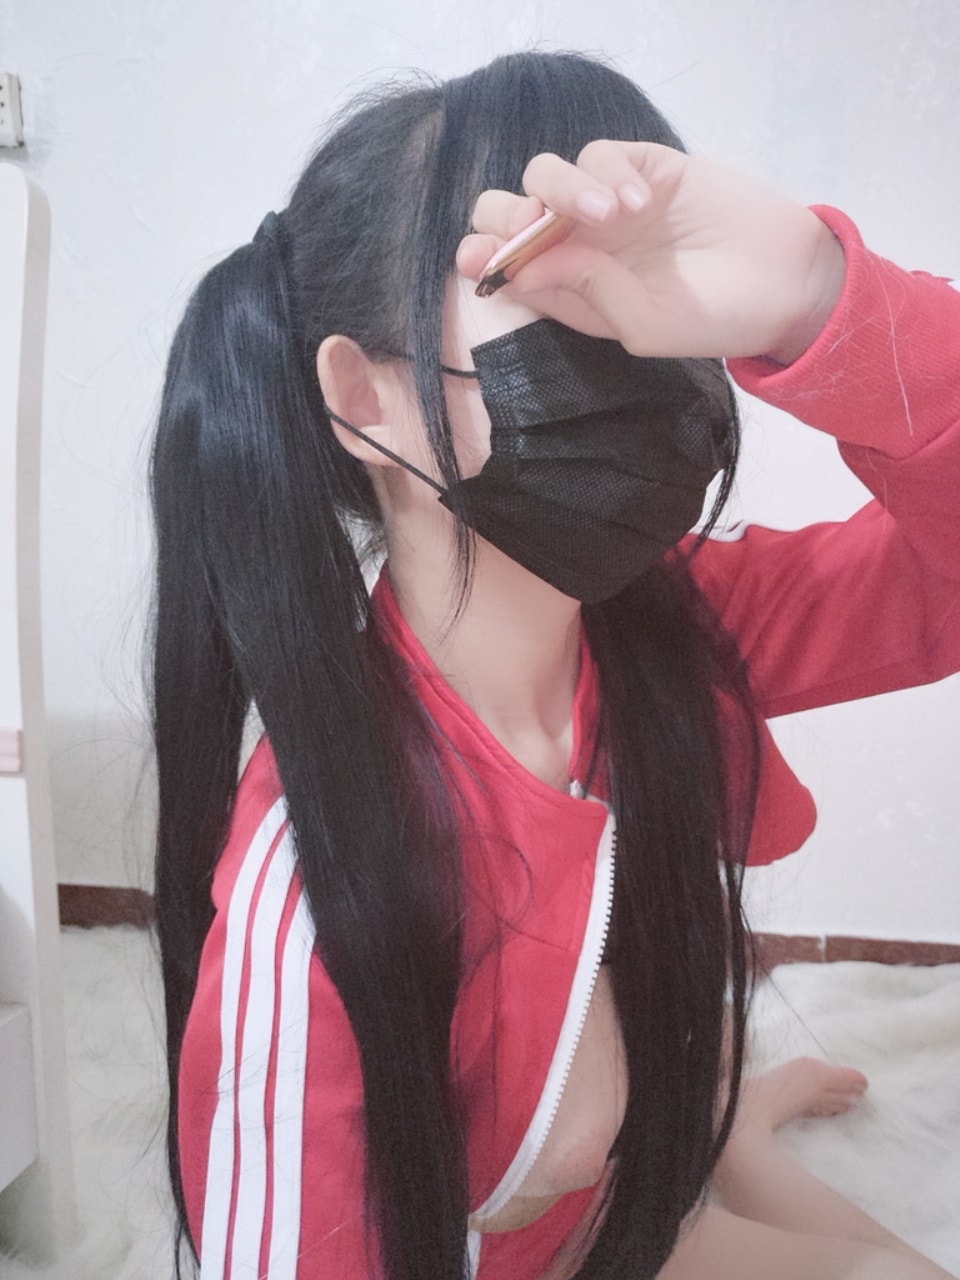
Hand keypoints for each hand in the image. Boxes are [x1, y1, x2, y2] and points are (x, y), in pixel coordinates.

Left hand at [456, 141, 845, 363]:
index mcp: (569, 290)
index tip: (481, 259)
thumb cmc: (711, 320)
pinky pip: (601, 153)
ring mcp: (608, 203)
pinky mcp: (644, 166)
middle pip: (510, 211)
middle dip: (506, 215)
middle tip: (533, 228)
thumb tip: (524, 267)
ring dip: (563, 191)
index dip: (484, 257)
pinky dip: (610, 172)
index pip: (505, 267)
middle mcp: (578, 245)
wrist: (782, 282)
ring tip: (611, 216)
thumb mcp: (643, 327)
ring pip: (547, 174)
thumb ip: (586, 294)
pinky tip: (641, 202)